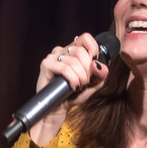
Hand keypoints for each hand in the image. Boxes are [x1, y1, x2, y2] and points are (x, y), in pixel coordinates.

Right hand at [29, 32, 110, 146]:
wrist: (57, 109)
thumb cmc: (72, 95)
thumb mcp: (92, 85)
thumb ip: (100, 75)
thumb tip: (99, 65)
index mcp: (72, 51)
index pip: (85, 38)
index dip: (93, 48)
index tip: (94, 63)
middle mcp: (62, 51)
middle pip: (81, 51)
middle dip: (87, 70)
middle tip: (85, 82)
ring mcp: (52, 57)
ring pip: (74, 61)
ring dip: (80, 77)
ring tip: (78, 86)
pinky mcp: (46, 65)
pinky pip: (65, 68)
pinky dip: (72, 79)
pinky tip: (72, 87)